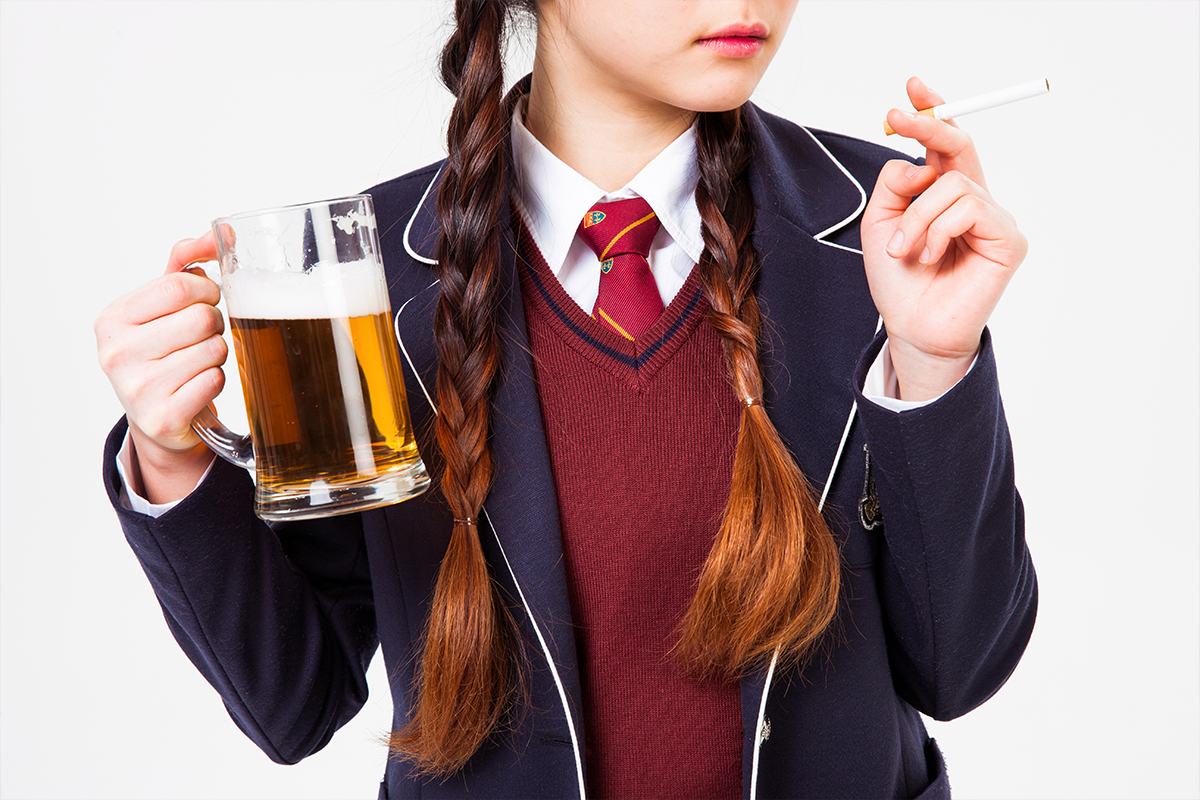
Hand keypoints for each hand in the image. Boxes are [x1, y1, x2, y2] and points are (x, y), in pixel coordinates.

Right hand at [95, 232, 226, 501]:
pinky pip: (214, 381)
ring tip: (198, 363)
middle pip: (202, 318)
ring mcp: (136, 388)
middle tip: (203, 337)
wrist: (162, 419)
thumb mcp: (166, 305)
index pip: (181, 285)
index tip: (206, 300)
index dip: (208, 290)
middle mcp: (116, 352)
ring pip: (214, 350)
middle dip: (216, 324)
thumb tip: (224, 233)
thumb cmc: (166, 353)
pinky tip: (198, 386)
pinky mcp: (161, 417)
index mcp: (112, 318)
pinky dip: (217, 381)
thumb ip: (188, 262)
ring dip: (219, 354)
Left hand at [861, 76, 1027, 400]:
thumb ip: (894, 185)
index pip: (945, 144)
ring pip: (952, 184)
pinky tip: (930, 257)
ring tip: (905, 249)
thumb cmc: (899, 280)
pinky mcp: (1009, 239)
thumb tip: (919, 163)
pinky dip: (937, 230)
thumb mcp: (880, 223)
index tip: (911, 88)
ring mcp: (995, 218)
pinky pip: (969, 208)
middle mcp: (974, 201)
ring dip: (916, 216)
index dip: (932, 112)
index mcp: (944, 194)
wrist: (912, 327)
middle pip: (960, 145)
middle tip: (897, 116)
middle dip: (929, 125)